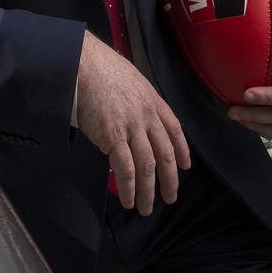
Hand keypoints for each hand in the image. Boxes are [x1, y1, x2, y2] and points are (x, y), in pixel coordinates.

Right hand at [76, 31, 189, 214]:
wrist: (86, 66)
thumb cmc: (104, 69)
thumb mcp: (133, 81)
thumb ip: (140, 102)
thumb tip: (137, 121)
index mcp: (153, 101)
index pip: (175, 130)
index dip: (182, 150)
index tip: (185, 166)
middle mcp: (147, 116)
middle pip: (165, 154)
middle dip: (170, 179)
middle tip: (170, 197)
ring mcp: (131, 128)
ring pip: (147, 166)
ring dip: (148, 191)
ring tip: (146, 207)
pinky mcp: (113, 137)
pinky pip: (125, 169)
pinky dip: (128, 188)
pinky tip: (128, 199)